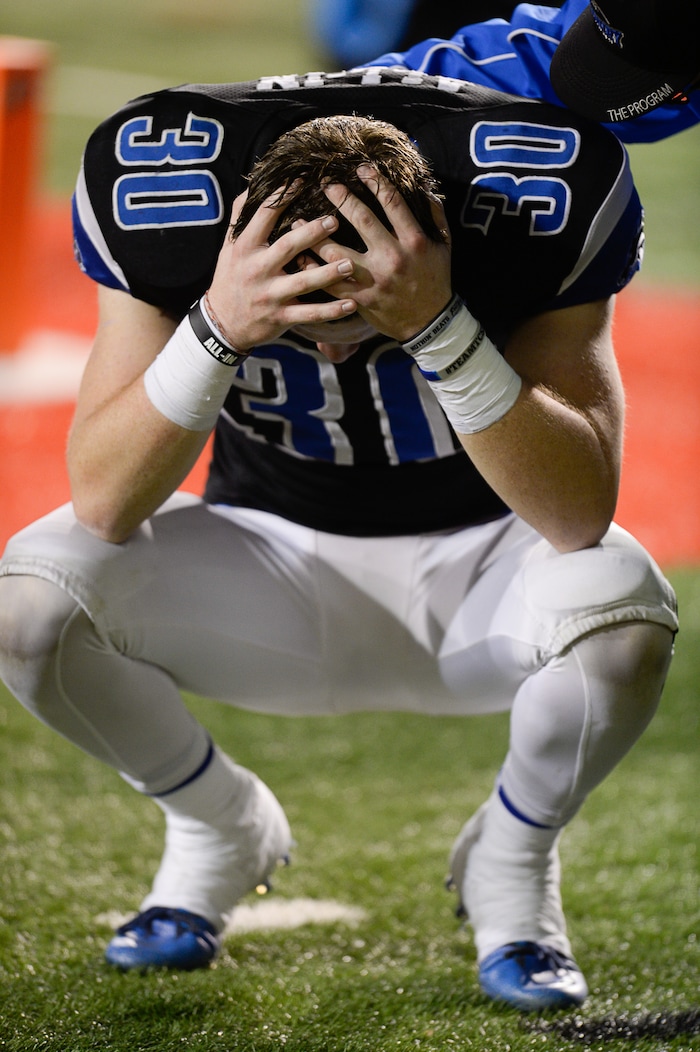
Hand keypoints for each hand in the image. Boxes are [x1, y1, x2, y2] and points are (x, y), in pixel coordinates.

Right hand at [205, 189, 358, 349]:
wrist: (222, 323)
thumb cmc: (230, 278)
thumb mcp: (228, 246)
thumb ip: (240, 216)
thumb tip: (253, 185)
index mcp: (246, 247)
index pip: (264, 216)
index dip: (282, 196)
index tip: (303, 179)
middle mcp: (258, 269)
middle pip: (287, 247)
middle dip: (311, 234)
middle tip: (335, 221)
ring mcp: (270, 295)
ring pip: (303, 282)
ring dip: (327, 274)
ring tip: (349, 264)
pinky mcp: (281, 317)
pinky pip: (309, 314)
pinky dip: (331, 311)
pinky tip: (351, 304)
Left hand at [317, 165, 453, 341]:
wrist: (429, 323)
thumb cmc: (436, 280)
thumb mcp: (444, 246)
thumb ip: (436, 215)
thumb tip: (424, 187)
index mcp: (413, 241)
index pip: (392, 202)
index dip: (375, 181)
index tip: (361, 169)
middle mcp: (392, 257)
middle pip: (361, 219)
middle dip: (341, 198)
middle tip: (326, 184)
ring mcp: (374, 280)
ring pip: (337, 252)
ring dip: (314, 234)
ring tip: (297, 221)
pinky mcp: (360, 299)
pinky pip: (330, 283)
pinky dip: (312, 270)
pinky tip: (300, 257)